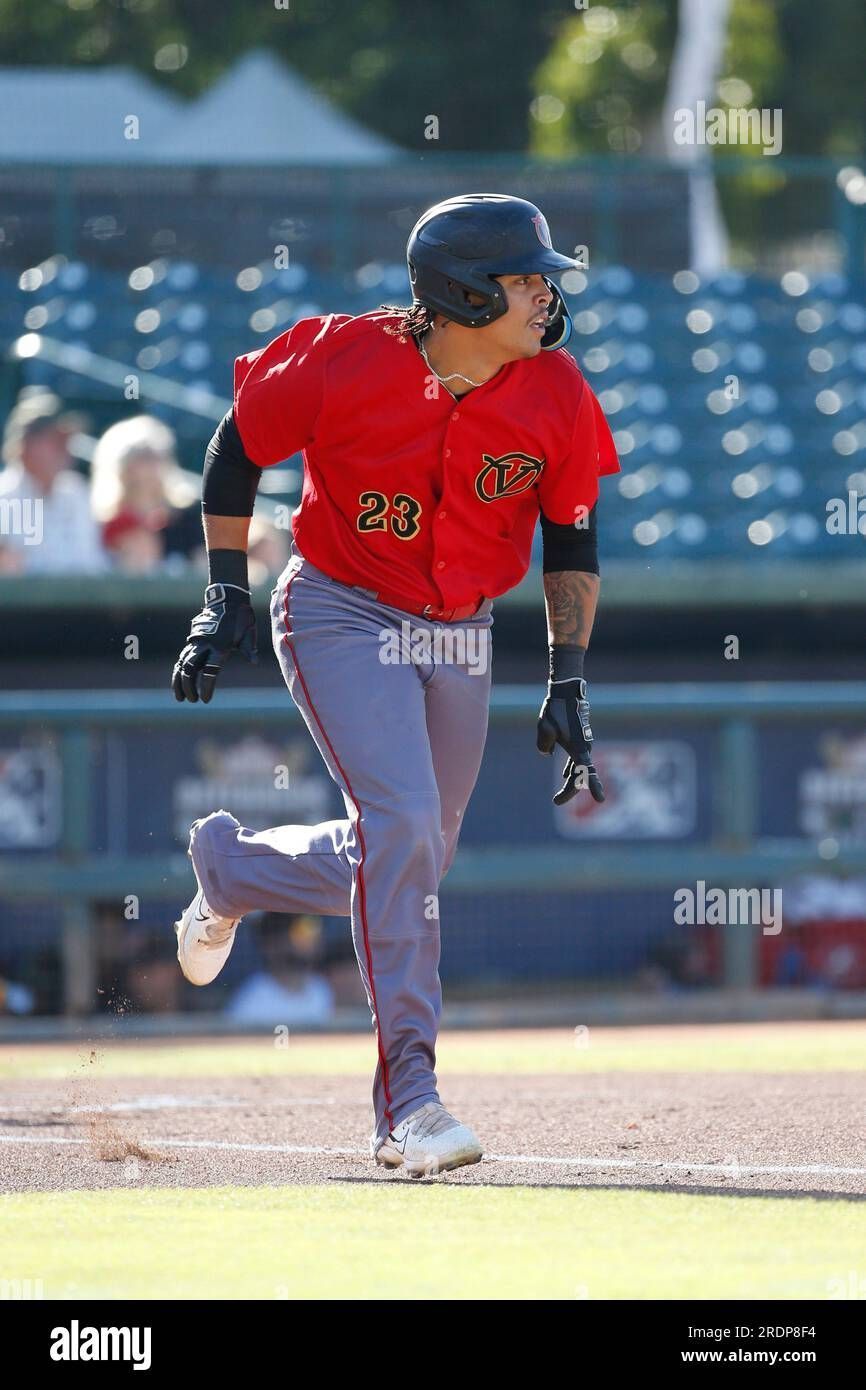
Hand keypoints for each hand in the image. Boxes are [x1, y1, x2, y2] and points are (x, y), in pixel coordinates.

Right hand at [171, 583, 257, 703]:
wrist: (227, 599)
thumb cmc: (240, 619)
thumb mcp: (248, 633)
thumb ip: (249, 648)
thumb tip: (254, 661)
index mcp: (219, 646)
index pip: (210, 670)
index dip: (206, 686)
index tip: (205, 699)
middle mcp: (204, 644)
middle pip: (190, 668)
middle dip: (188, 686)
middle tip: (192, 700)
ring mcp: (197, 641)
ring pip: (182, 663)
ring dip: (178, 680)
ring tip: (179, 697)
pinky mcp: (193, 640)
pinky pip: (182, 657)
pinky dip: (179, 670)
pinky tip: (177, 682)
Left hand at [536, 677, 604, 804]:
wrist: (567, 693)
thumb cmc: (557, 709)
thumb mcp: (545, 726)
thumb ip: (544, 743)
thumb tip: (546, 753)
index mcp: (579, 747)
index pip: (585, 772)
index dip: (590, 786)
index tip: (600, 800)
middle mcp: (584, 748)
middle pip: (580, 775)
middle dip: (571, 790)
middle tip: (556, 801)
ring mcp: (582, 744)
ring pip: (578, 768)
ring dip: (571, 781)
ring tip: (558, 798)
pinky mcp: (577, 740)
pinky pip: (576, 759)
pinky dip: (571, 769)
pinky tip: (566, 775)